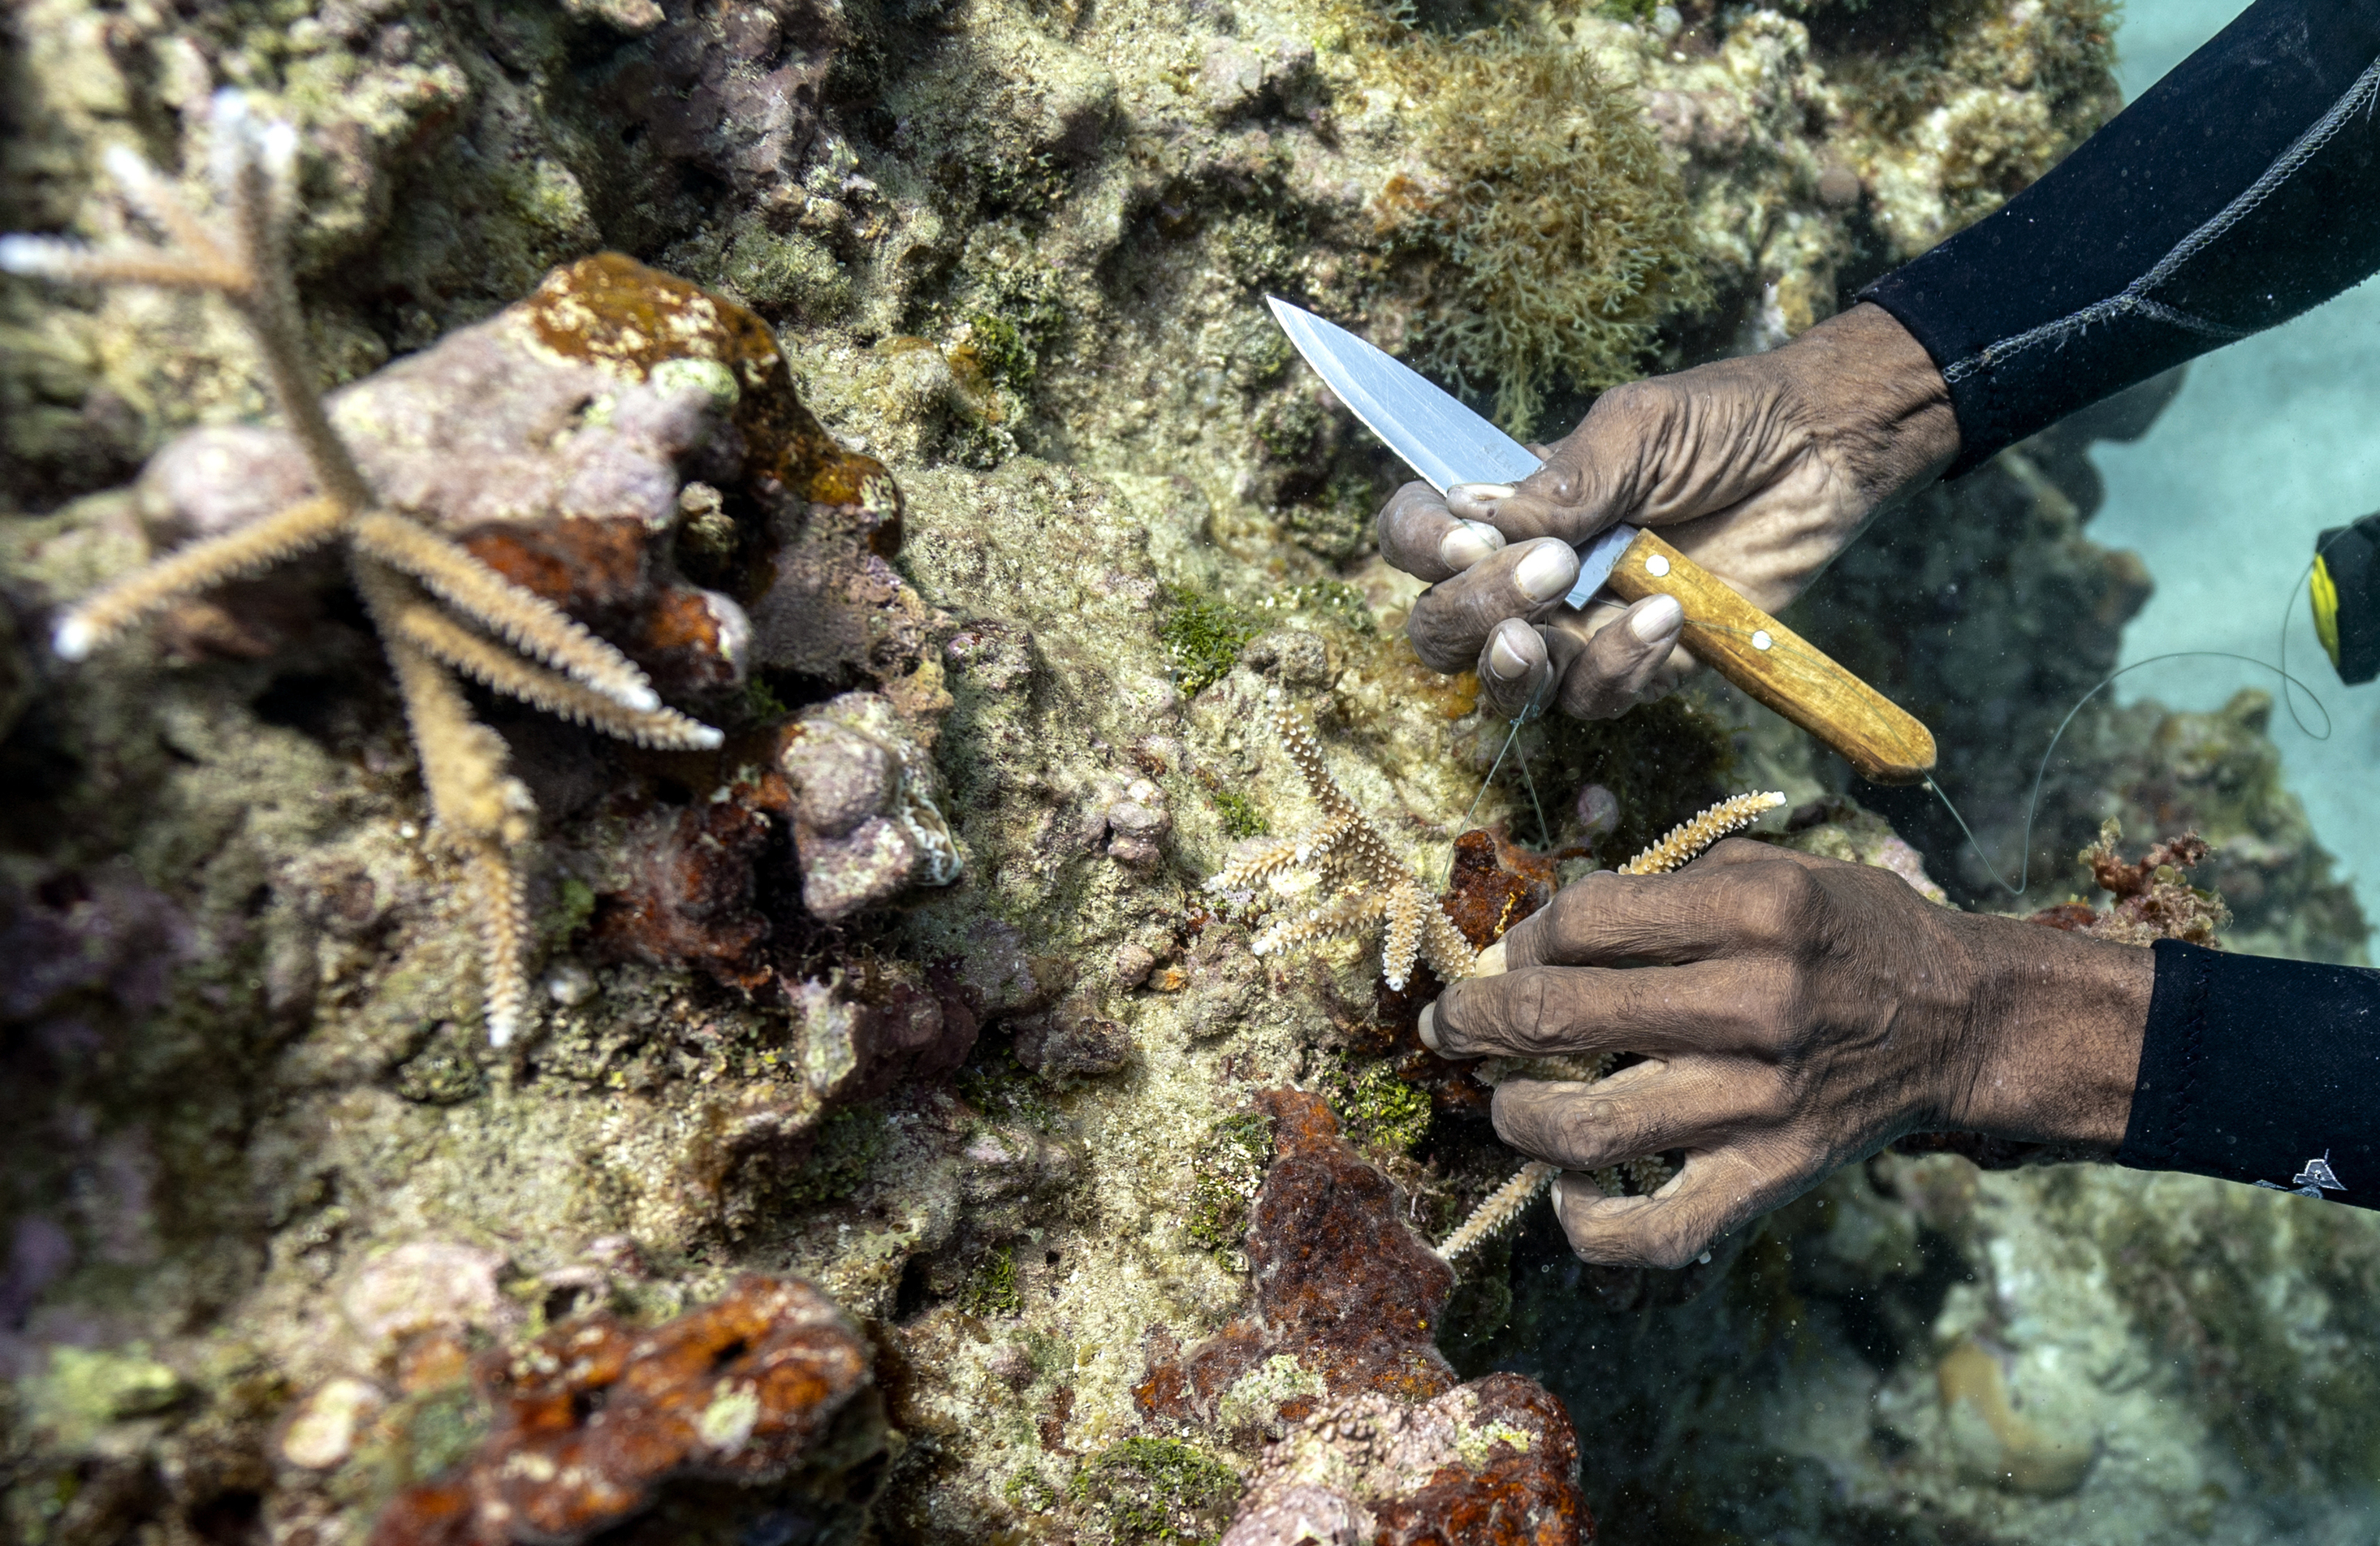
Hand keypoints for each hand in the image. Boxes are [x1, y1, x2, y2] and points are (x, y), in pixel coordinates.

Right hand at [1377, 303, 1959, 719]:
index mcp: (1510, 506)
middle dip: (1470, 614)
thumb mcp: (1638, 427)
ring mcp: (1581, 627)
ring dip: (1531, 659)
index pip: (1416, 536)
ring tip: (1582, 598)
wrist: (1822, 452)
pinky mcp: (1642, 666)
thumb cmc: (1724, 420)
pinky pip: (1600, 696)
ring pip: (1513, 683)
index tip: (1464, 537)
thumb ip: (1563, 479)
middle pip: (1444, 630)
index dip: (1418, 546)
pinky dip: (1623, 663)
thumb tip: (1477, 512)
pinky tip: (1668, 612)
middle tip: (1541, 576)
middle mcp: (1529, 575)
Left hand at [1416, 840, 2153, 1268]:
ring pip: (1583, 1127)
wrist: (1961, 1021)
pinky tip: (1568, 1188)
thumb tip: (1538, 937)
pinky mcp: (1770, 1176)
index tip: (1512, 956)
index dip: (1523, 938)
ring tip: (1503, 1102)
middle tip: (1453, 1027)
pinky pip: (1654, 1229)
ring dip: (1513, 1116)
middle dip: (1476, 1020)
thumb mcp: (1772, 870)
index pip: (1582, 922)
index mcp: (1751, 911)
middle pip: (1558, 1016)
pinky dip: (1588, 1221)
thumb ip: (1662, 890)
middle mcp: (1753, 1002)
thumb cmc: (1849, 935)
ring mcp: (1759, 1101)